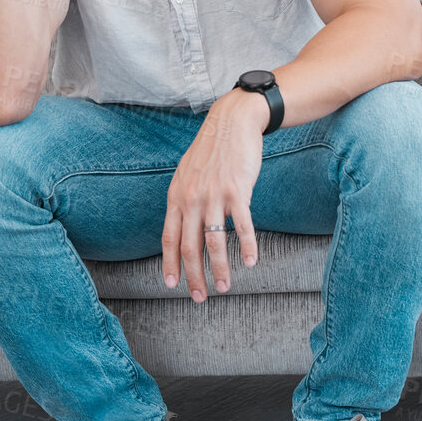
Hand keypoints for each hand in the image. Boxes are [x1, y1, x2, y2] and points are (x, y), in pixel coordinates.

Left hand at [161, 93, 263, 300]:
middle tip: (200, 297)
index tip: (172, 285)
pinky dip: (248, 246)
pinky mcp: (238, 191)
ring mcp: (215, 195)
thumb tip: (181, 224)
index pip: (169, 238)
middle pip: (190, 246)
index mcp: (177, 196)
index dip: (170, 264)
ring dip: (220, 269)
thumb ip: (183, 198)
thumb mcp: (188, 173)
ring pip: (215, 242)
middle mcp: (192, 198)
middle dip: (194, 276)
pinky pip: (243, 226)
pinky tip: (252, 261)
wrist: (233, 122)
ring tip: (225, 288)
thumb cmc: (212, 149)